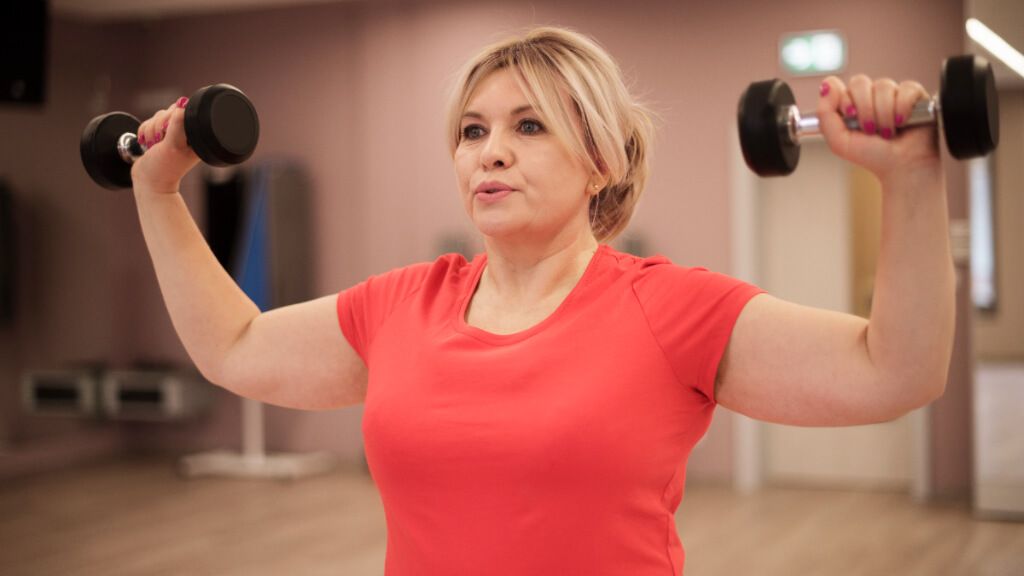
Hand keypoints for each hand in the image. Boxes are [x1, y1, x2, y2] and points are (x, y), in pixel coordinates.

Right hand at [130, 97, 200, 192]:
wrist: (148, 182)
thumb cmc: (164, 168)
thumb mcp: (174, 146)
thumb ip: (178, 126)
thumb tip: (182, 106)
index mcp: (196, 135)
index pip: (185, 111)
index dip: (172, 117)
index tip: (168, 132)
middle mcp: (186, 133)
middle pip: (170, 111)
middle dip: (159, 126)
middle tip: (160, 141)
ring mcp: (172, 134)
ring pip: (157, 116)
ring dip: (151, 131)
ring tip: (154, 146)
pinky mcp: (159, 135)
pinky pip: (148, 122)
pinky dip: (145, 132)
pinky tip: (148, 145)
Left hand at [817, 75, 941, 183]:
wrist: (902, 166)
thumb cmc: (872, 155)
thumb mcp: (839, 141)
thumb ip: (825, 115)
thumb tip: (826, 86)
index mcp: (849, 104)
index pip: (836, 84)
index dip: (843, 99)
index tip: (850, 116)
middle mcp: (869, 95)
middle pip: (859, 82)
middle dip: (864, 109)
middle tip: (870, 129)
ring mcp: (891, 93)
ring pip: (882, 85)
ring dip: (883, 114)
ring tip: (887, 132)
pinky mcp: (913, 93)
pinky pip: (905, 88)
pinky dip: (902, 108)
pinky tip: (902, 123)